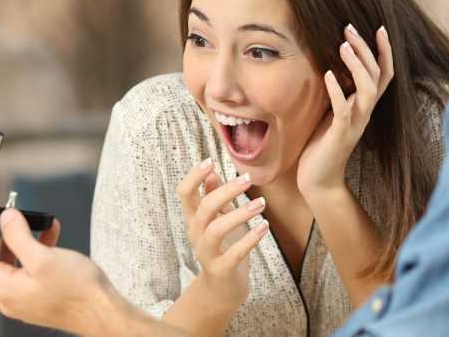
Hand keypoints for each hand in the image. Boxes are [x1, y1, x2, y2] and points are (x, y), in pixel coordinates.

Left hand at [0, 199, 116, 334]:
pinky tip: (48, 235)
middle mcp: (7, 295)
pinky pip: (23, 267)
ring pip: (4, 262)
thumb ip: (19, 236)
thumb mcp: (44, 257)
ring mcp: (21, 297)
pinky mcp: (35, 294)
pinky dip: (31, 249)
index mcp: (3, 288)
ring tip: (27, 220)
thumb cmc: (77, 290)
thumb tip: (5, 218)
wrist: (101, 312)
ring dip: (13, 239)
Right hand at [176, 161, 268, 307]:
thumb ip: (214, 197)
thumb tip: (212, 173)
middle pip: (204, 207)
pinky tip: (264, 227)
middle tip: (248, 180)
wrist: (223, 288)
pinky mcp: (221, 269)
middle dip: (226, 191)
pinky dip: (251, 238)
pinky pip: (234, 253)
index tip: (210, 160)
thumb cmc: (224, 247)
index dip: (194, 176)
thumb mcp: (218, 219)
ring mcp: (206, 253)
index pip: (184, 193)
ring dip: (240, 214)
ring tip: (261, 204)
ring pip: (216, 229)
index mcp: (194, 219)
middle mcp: (196, 234)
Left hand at [297, 24, 393, 195]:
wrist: (318, 179)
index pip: (383, 74)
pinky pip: (343, 111)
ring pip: (368, 90)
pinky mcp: (340, 136)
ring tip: (343, 45)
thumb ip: (338, 94)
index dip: (384, 52)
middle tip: (349, 28)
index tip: (378, 28)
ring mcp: (355, 124)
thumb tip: (333, 67)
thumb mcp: (331, 113)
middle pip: (376, 76)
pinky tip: (328, 74)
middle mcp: (364, 113)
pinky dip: (337, 91)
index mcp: (363, 106)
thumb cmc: (321, 144)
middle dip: (366, 49)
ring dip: (357, 66)